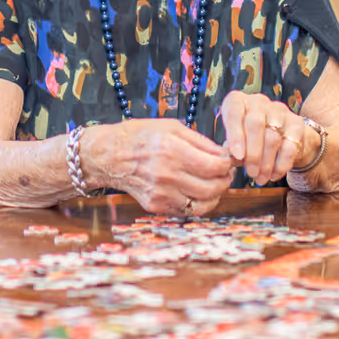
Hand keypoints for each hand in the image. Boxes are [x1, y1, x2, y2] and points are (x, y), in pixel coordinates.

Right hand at [87, 118, 233, 215]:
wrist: (109, 155)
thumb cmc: (140, 136)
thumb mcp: (172, 127)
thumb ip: (200, 142)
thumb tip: (224, 154)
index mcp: (173, 150)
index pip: (215, 166)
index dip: (228, 165)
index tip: (229, 161)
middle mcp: (167, 174)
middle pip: (212, 187)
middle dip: (225, 180)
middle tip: (225, 173)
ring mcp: (161, 193)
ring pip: (203, 204)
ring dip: (215, 195)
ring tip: (214, 184)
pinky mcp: (155, 205)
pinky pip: (186, 211)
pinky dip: (198, 204)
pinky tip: (197, 192)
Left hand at [218, 93, 314, 184]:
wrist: (280, 136)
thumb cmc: (249, 138)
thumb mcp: (235, 140)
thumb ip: (230, 147)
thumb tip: (228, 160)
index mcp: (239, 101)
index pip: (234, 113)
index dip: (235, 135)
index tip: (237, 156)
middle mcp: (258, 102)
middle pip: (255, 124)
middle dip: (253, 153)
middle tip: (251, 173)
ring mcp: (279, 110)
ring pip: (272, 137)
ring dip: (266, 162)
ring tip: (261, 178)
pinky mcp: (296, 123)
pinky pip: (289, 145)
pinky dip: (281, 164)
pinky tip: (274, 175)